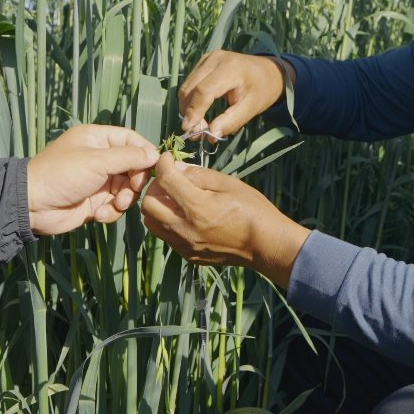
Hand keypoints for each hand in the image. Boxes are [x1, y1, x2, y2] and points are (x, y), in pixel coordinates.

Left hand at [27, 125, 159, 235]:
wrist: (33, 206)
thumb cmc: (62, 174)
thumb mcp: (97, 161)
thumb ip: (129, 157)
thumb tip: (156, 155)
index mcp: (98, 139)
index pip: (131, 140)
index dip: (145, 153)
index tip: (154, 167)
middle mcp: (100, 158)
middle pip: (133, 167)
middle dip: (135, 181)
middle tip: (130, 190)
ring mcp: (99, 181)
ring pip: (127, 189)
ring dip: (125, 199)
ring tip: (114, 205)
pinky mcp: (95, 202)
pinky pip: (116, 205)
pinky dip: (112, 211)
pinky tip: (99, 215)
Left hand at [140, 153, 310, 287]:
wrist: (265, 245)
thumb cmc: (252, 210)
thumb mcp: (228, 183)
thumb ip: (198, 174)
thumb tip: (176, 168)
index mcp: (197, 207)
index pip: (165, 179)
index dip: (163, 163)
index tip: (168, 158)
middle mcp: (184, 228)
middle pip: (147, 204)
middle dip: (154, 186)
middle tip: (169, 180)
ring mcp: (184, 245)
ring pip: (151, 223)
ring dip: (157, 206)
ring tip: (175, 198)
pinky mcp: (188, 255)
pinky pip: (166, 236)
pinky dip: (168, 222)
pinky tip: (186, 215)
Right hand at [178, 51, 287, 138]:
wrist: (267, 72)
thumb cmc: (262, 90)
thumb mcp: (251, 108)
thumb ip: (231, 121)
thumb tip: (210, 135)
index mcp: (231, 67)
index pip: (204, 90)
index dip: (194, 111)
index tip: (190, 130)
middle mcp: (215, 59)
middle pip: (191, 88)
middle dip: (189, 112)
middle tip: (196, 133)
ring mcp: (207, 58)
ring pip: (187, 87)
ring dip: (188, 108)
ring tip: (200, 126)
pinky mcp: (203, 62)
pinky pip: (190, 84)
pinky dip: (190, 101)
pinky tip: (200, 114)